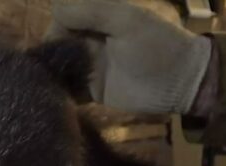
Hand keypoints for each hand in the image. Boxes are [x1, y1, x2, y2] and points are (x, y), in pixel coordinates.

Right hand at [48, 0, 211, 114]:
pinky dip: (60, 90)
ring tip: (45, 83)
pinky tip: (53, 95)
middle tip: (48, 68)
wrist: (180, 83)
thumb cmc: (156, 45)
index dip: (55, 28)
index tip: (56, 44)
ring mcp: (90, 65)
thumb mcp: (124, 19)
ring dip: (51, 72)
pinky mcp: (92, 90)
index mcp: (98, 18)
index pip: (63, 17)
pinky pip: (69, 88)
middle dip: (49, 53)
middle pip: (57, 42)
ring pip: (60, 65)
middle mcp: (91, 39)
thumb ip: (90, 11)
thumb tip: (54, 10)